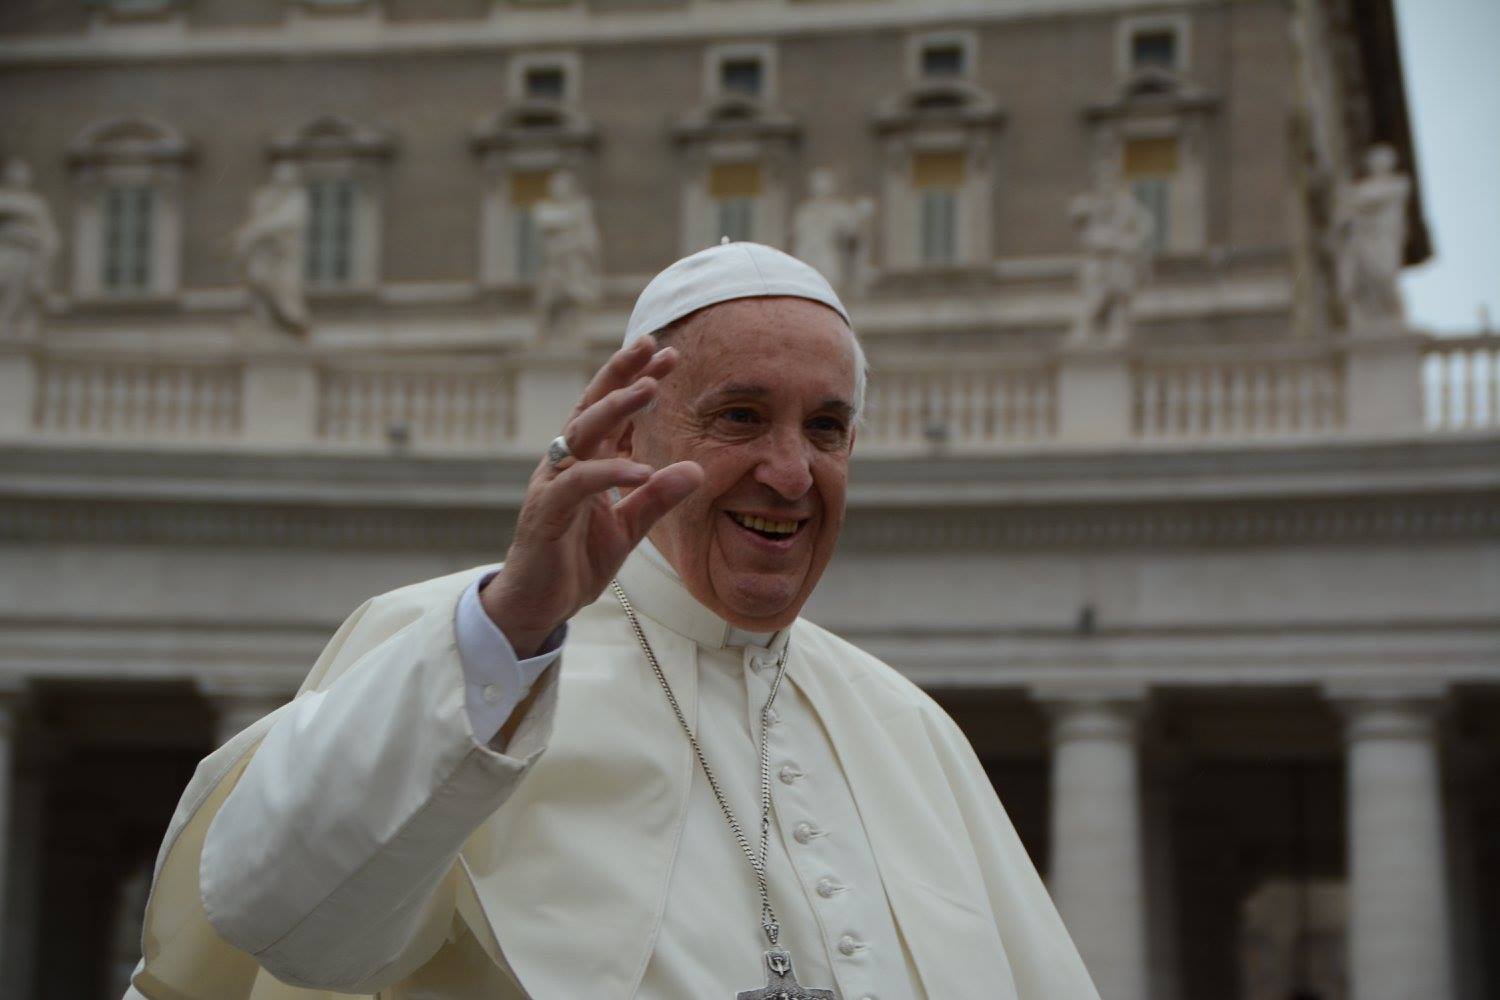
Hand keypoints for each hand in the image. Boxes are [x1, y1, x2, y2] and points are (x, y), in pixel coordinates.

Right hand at [481, 336, 703, 656]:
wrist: (537, 605)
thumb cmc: (575, 560)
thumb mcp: (628, 528)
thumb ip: (656, 498)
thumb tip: (695, 469)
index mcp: (584, 463)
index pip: (611, 412)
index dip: (636, 381)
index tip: (667, 355)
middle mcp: (564, 464)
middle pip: (591, 407)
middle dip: (622, 374)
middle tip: (653, 346)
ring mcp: (551, 485)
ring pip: (581, 434)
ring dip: (615, 409)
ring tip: (649, 389)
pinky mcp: (546, 513)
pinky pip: (578, 484)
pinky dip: (610, 473)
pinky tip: (642, 470)